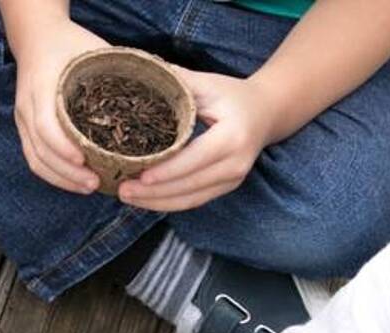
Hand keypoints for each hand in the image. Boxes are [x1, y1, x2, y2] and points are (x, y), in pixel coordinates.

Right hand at [12, 20, 110, 194]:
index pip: (45, 125)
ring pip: (35, 160)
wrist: (36, 38)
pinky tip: (75, 180)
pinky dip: (54, 174)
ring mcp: (23, 120)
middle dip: (66, 173)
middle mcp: (27, 107)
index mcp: (41, 85)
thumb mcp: (93, 50)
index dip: (63, 147)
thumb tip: (157, 91)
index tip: (84, 160)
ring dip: (61, 179)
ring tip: (88, 187)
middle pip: (39, 151)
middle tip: (94, 183)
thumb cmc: (70, 44)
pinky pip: (35, 158)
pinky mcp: (25, 129)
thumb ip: (115, 72)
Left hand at [118, 67, 278, 211]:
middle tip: (121, 189)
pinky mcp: (226, 187)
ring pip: (190, 199)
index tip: (140, 176)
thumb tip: (142, 72)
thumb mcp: (208, 83)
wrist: (267, 111)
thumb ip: (178, 81)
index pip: (195, 159)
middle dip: (154, 192)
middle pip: (189, 186)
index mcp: (232, 136)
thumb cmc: (233, 95)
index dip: (167, 171)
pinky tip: (145, 200)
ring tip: (127, 196)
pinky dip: (168, 203)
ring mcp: (233, 179)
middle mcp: (236, 163)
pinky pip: (194, 201)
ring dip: (156, 203)